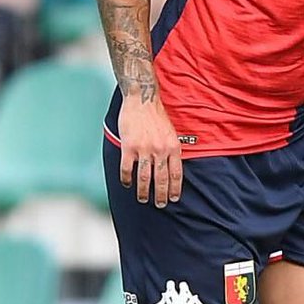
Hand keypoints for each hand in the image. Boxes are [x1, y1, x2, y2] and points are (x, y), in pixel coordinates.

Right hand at [117, 91, 182, 206]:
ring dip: (144, 191)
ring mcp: (144, 149)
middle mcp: (160, 149)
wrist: (142, 99)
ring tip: (144, 199)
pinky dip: (127, 179)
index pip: (176, 174)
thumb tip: (172, 168)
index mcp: (173, 146)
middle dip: (161, 195)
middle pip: (162, 179)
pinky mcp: (129, 147)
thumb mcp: (171, 133)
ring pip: (145, 177)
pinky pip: (127, 169)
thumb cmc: (157, 116)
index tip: (174, 198)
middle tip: (160, 204)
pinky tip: (127, 184)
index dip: (175, 188)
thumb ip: (172, 149)